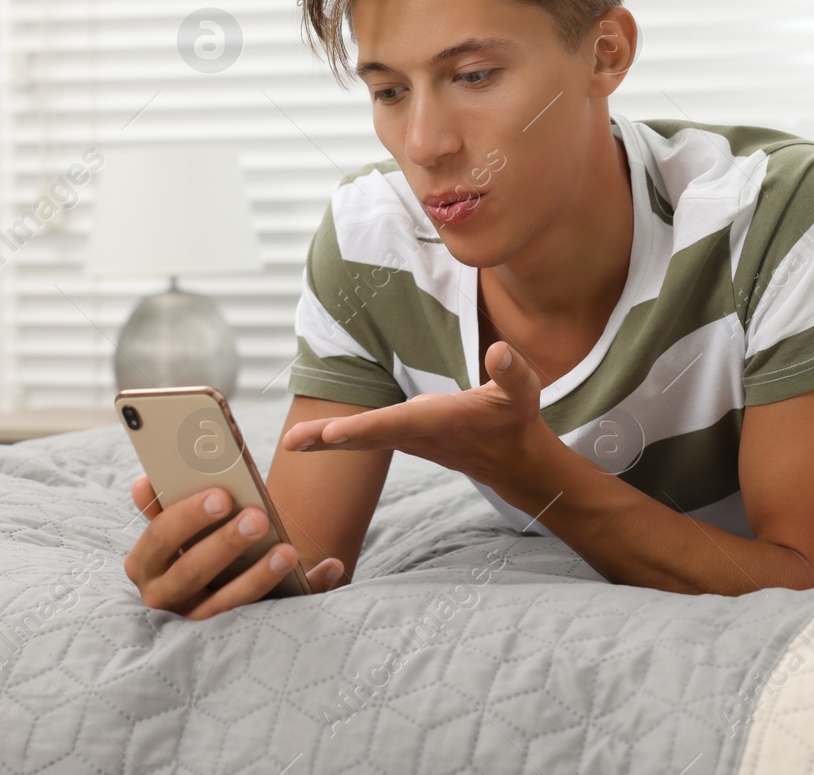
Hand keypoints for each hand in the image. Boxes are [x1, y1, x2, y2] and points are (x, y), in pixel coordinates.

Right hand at [122, 474, 345, 619]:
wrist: (208, 594)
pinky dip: (305, 590)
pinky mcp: (234, 636)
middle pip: (192, 572)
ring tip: (287, 551)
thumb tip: (143, 482)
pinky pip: (270, 616)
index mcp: (145, 564)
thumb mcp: (172, 532)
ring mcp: (195, 622)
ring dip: (259, 577)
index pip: (160, 537)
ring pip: (226, 604)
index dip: (188, 516)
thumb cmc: (188, 548)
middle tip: (258, 517)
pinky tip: (329, 566)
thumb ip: (162, 508)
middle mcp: (164, 597)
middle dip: (225, 544)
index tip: (222, 495)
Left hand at [279, 340, 551, 488]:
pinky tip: (315, 439)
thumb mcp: (523, 392)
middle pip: (367, 435)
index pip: (396, 423)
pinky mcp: (409, 440)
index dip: (363, 427)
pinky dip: (340, 440)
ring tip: (290, 441)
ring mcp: (411, 441)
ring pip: (363, 440)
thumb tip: (498, 351)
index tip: (330, 435)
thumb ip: (511, 372)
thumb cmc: (516, 421)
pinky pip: (368, 439)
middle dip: (329, 437)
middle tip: (290, 442)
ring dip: (325, 440)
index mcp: (441, 420)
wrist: (515, 463)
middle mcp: (420, 434)